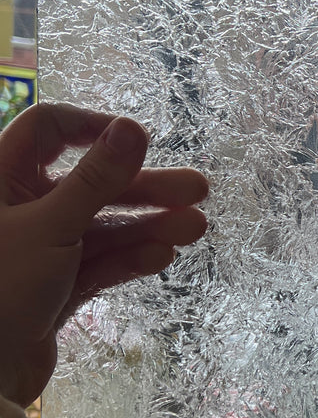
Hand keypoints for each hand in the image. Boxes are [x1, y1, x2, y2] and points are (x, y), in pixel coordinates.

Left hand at [0, 103, 208, 406]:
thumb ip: (96, 179)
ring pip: (102, 226)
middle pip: (91, 183)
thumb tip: (132, 128)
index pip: (49, 129)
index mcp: (3, 179)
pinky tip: (161, 257)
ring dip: (149, 226)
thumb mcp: (53, 226)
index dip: (94, 128)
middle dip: (145, 188)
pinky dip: (129, 259)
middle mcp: (20, 208)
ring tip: (196, 229)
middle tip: (197, 190)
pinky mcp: (56, 287)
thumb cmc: (2, 289)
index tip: (138, 139)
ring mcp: (40, 249)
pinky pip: (99, 263)